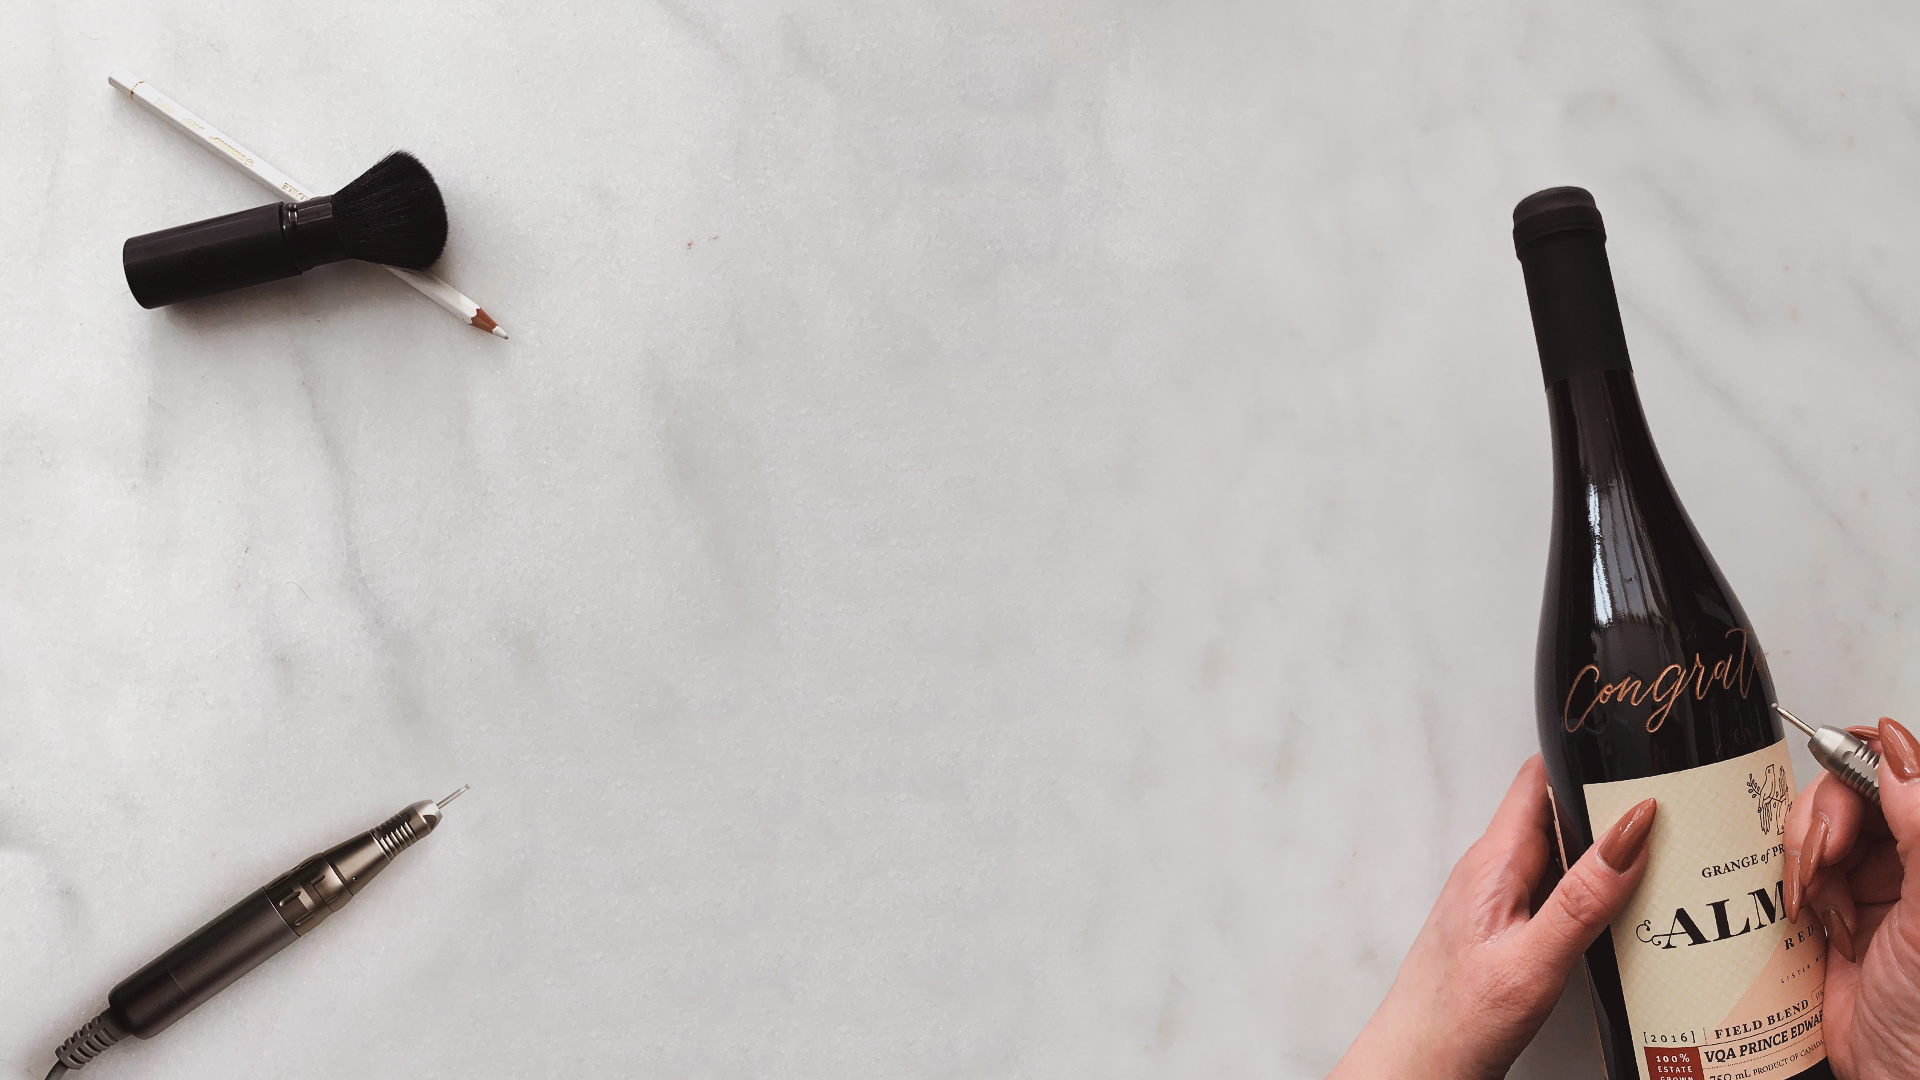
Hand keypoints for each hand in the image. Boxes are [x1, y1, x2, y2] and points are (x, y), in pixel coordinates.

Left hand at [1329, 756, 1654, 1079]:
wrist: (1419, 1067)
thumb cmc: (1458, 1019)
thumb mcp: (1533, 959)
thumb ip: (1583, 897)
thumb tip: (1630, 829)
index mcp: (1493, 862)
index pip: (1539, 779)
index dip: (1585, 758)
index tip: (1639, 755)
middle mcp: (1492, 871)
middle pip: (1558, 813)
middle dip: (1610, 807)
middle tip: (1676, 811)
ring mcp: (1498, 900)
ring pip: (1561, 854)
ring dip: (1605, 852)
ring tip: (1668, 858)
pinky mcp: (1507, 930)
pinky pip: (1556, 891)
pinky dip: (1593, 891)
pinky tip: (1626, 912)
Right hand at [1782, 717, 1919, 1079]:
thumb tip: (1897, 751)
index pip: (1900, 772)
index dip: (1861, 766)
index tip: (1840, 791)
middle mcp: (1913, 862)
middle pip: (1849, 792)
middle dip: (1822, 823)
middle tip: (1824, 861)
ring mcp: (1875, 886)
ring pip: (1816, 828)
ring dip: (1804, 861)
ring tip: (1818, 904)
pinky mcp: (1835, 913)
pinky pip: (1794, 871)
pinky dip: (1790, 887)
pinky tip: (1808, 918)